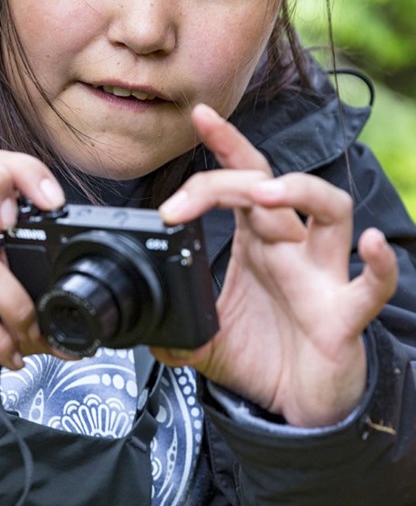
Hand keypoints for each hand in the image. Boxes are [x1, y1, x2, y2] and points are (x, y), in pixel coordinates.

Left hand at [154, 105, 397, 426]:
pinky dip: (377, 264)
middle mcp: (290, 249)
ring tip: (265, 195)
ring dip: (300, 193)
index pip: (240, 181)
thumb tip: (144, 335)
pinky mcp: (344, 313)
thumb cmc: (265, 357)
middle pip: (272, 186)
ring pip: (331, 210)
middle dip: (231, 176)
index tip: (197, 118)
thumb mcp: (205, 342)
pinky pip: (369, 283)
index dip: (223, 146)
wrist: (299, 404)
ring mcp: (320, 276)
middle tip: (183, 200)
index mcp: (256, 244)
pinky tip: (368, 246)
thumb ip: (174, 331)